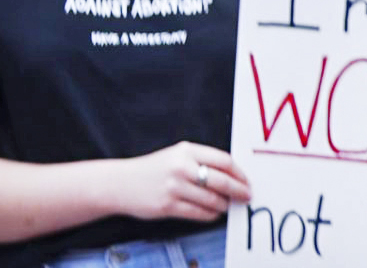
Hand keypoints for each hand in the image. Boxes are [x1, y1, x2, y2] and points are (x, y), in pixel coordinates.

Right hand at [122, 143, 251, 222]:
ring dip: (224, 205)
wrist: (120, 183)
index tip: (247, 181)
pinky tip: (214, 213)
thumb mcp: (177, 155)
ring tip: (228, 206)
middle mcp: (182, 167)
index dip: (239, 173)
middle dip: (238, 190)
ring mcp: (174, 187)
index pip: (224, 160)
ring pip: (211, 200)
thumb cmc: (153, 169)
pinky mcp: (167, 206)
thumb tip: (231, 175)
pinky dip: (211, 215)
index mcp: (187, 150)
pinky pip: (198, 213)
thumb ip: (201, 161)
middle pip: (221, 180)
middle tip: (247, 196)